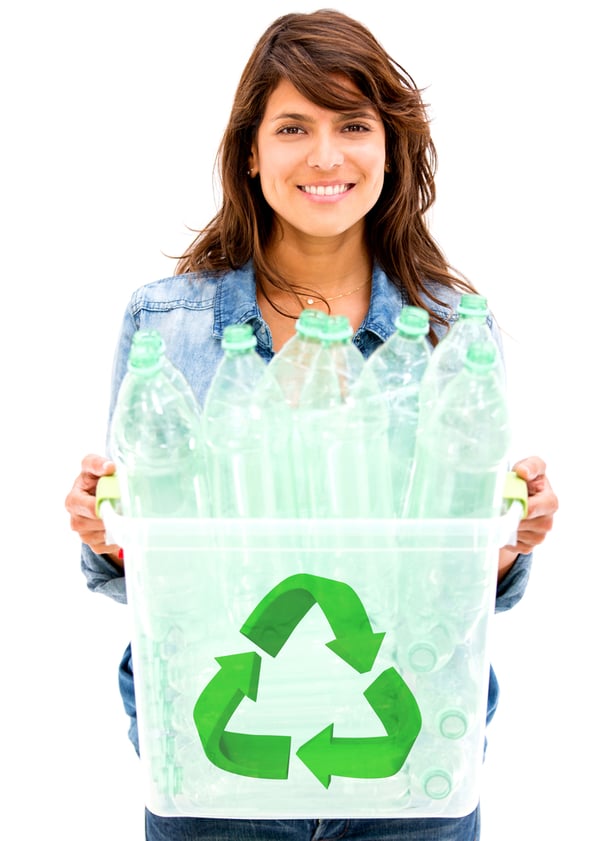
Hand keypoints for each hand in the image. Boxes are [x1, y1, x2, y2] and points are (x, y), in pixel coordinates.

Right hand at [65, 454, 122, 564]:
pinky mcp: (91, 543)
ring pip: (103, 535)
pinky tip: (121, 527)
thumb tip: (109, 467)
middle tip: (129, 509)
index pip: (91, 508)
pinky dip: (116, 538)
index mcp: (73, 500)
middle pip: (98, 524)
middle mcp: (75, 518)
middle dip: (115, 516)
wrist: (96, 493)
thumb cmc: (93, 478)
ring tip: (126, 515)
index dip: (106, 505)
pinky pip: (106, 546)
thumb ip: (97, 463)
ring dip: (117, 527)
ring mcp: (82, 533)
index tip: (120, 500)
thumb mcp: (92, 466)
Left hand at [498, 455, 557, 578]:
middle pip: (522, 524)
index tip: (505, 501)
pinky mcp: (528, 546)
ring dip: (504, 524)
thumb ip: (531, 466)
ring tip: (499, 512)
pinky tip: (503, 523)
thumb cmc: (526, 478)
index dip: (517, 506)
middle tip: (495, 507)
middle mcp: (547, 521)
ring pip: (515, 535)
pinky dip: (504, 535)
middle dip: (507, 515)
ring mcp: (539, 536)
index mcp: (550, 501)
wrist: (519, 494)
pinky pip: (512, 545)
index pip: (533, 509)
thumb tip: (523, 472)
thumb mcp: (531, 466)